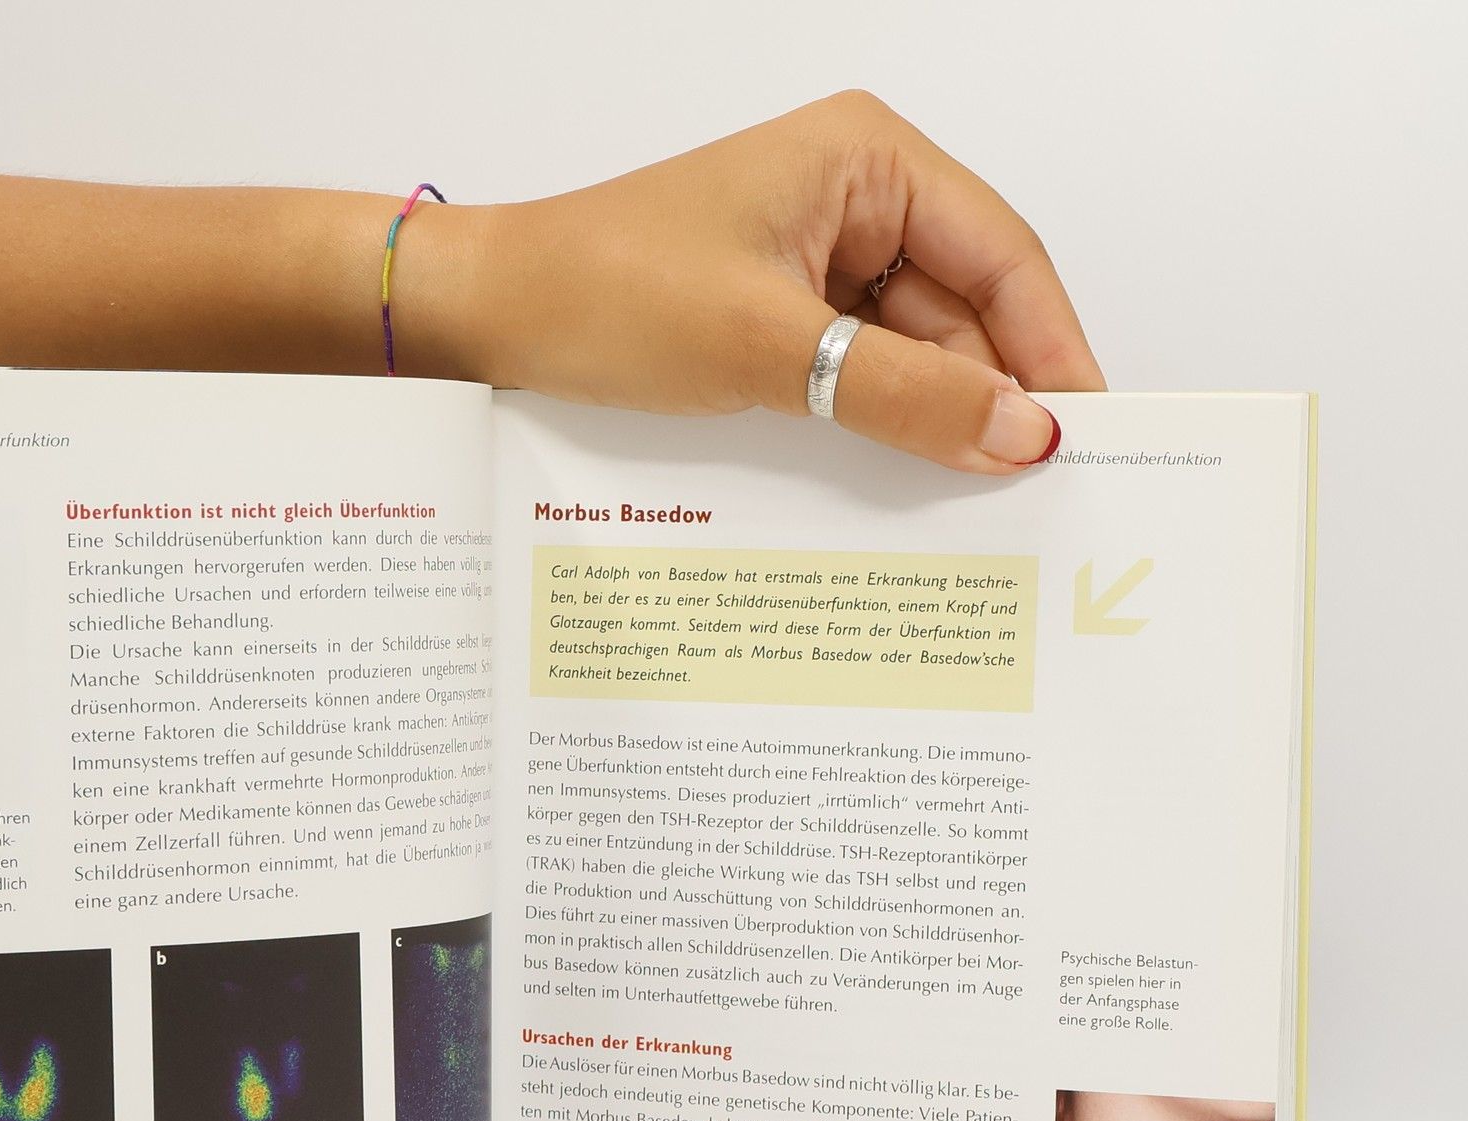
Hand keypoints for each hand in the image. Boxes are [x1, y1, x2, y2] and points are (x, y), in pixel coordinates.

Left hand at [440, 91, 1104, 471]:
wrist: (491, 318)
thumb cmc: (608, 294)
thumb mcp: (771, 349)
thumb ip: (904, 393)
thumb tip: (1022, 434)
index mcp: (867, 159)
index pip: (1001, 256)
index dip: (1052, 347)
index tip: (1088, 432)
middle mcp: (855, 197)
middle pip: (968, 306)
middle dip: (998, 393)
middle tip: (1043, 491)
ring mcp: (818, 259)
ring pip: (916, 347)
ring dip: (940, 417)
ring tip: (983, 502)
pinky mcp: (783, 315)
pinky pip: (862, 370)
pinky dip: (885, 421)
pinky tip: (911, 479)